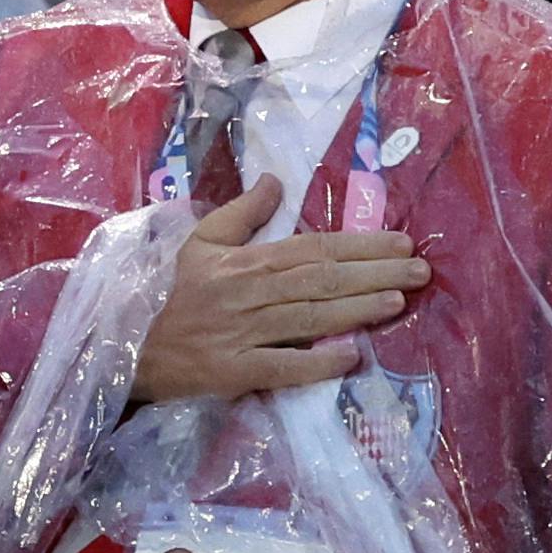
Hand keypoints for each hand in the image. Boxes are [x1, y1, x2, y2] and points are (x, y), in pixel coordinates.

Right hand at [129, 176, 427, 405]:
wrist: (130, 347)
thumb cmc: (173, 293)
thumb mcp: (200, 242)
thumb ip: (242, 212)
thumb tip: (277, 180)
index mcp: (246, 261)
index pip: (313, 248)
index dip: (360, 245)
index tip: (401, 242)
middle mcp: (250, 293)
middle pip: (322, 280)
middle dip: (375, 273)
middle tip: (420, 270)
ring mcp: (243, 334)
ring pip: (310, 318)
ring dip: (358, 310)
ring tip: (400, 301)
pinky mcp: (235, 371)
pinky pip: (282, 367)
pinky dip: (317, 362)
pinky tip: (352, 356)